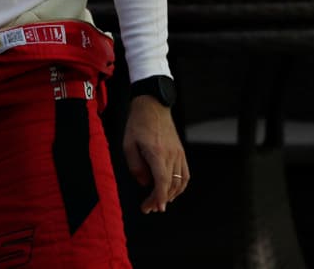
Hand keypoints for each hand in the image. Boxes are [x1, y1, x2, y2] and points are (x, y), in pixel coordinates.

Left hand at [123, 95, 188, 212]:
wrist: (153, 107)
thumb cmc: (137, 124)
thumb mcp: (128, 144)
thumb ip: (135, 166)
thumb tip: (145, 183)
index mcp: (157, 153)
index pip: (162, 181)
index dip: (159, 197)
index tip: (155, 207)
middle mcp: (172, 155)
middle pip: (171, 185)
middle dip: (160, 199)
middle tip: (149, 208)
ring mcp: (179, 154)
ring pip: (180, 182)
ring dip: (171, 195)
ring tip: (159, 202)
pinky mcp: (181, 153)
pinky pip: (185, 174)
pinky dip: (180, 186)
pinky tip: (171, 191)